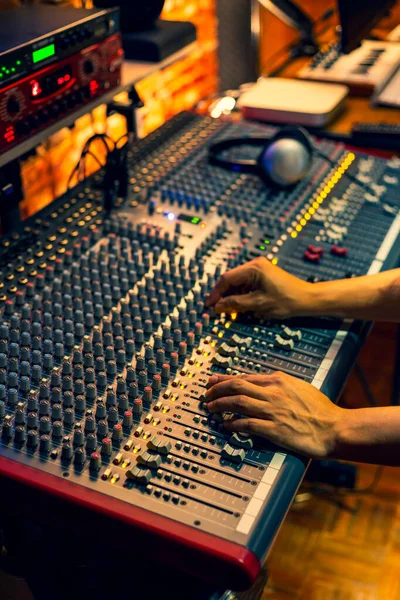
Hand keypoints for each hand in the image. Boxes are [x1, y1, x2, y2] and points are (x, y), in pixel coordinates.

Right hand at [205, 257, 313, 317]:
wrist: (307, 299)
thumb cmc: (287, 300)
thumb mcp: (258, 304)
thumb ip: (235, 304)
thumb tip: (218, 307)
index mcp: (254, 268)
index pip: (227, 279)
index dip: (216, 293)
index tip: (209, 305)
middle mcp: (255, 265)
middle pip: (231, 279)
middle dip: (223, 295)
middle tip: (216, 309)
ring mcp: (260, 269)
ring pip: (238, 283)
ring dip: (232, 296)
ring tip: (228, 310)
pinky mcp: (263, 276)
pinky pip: (246, 284)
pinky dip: (241, 294)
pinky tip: (240, 305)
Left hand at [205, 372, 343, 458]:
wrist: (334, 428)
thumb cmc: (321, 410)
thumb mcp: (300, 387)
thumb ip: (281, 385)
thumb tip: (266, 383)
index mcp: (279, 380)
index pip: (245, 377)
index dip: (225, 379)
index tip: (213, 381)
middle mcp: (273, 392)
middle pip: (236, 385)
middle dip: (217, 389)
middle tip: (206, 394)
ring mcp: (272, 410)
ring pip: (237, 402)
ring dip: (220, 404)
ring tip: (210, 408)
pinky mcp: (273, 428)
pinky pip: (246, 423)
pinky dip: (232, 423)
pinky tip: (225, 425)